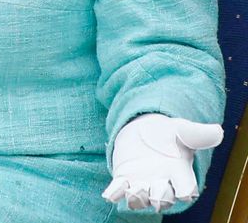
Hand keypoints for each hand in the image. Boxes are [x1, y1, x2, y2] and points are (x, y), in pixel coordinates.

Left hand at [103, 114, 223, 210]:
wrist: (145, 132)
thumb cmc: (168, 134)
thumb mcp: (182, 129)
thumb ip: (198, 133)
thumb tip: (218, 131)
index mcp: (180, 174)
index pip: (187, 189)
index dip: (186, 191)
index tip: (185, 192)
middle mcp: (162, 183)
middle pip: (163, 198)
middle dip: (160, 198)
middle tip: (157, 197)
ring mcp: (142, 183)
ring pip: (140, 198)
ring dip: (136, 197)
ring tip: (133, 191)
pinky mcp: (123, 179)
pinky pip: (118, 190)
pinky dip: (114, 193)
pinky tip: (109, 195)